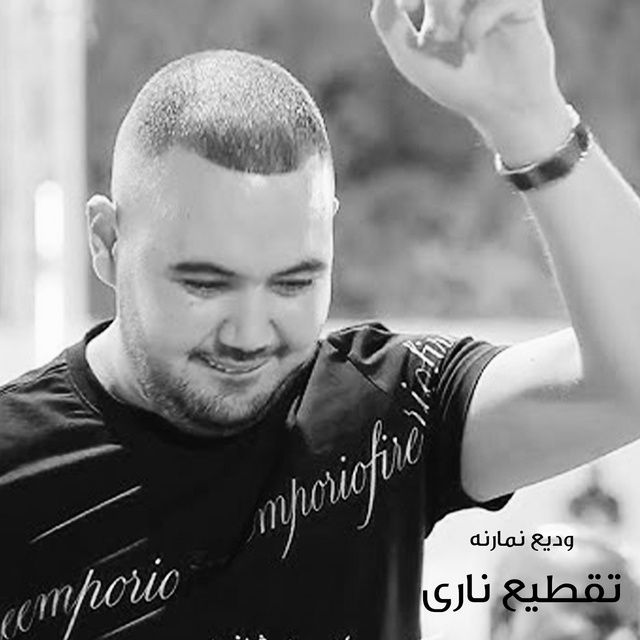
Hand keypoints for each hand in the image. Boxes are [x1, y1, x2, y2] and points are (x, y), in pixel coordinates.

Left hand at [370, 0, 573, 163]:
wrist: (500, 108)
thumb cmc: (458, 85)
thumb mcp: (412, 59)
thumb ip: (390, 25)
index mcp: (442, 0)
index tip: (406, 8)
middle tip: (435, 31)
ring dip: (449, 2)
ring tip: (449, 34)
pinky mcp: (523, 2)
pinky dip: (477, 18)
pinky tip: (471, 44)